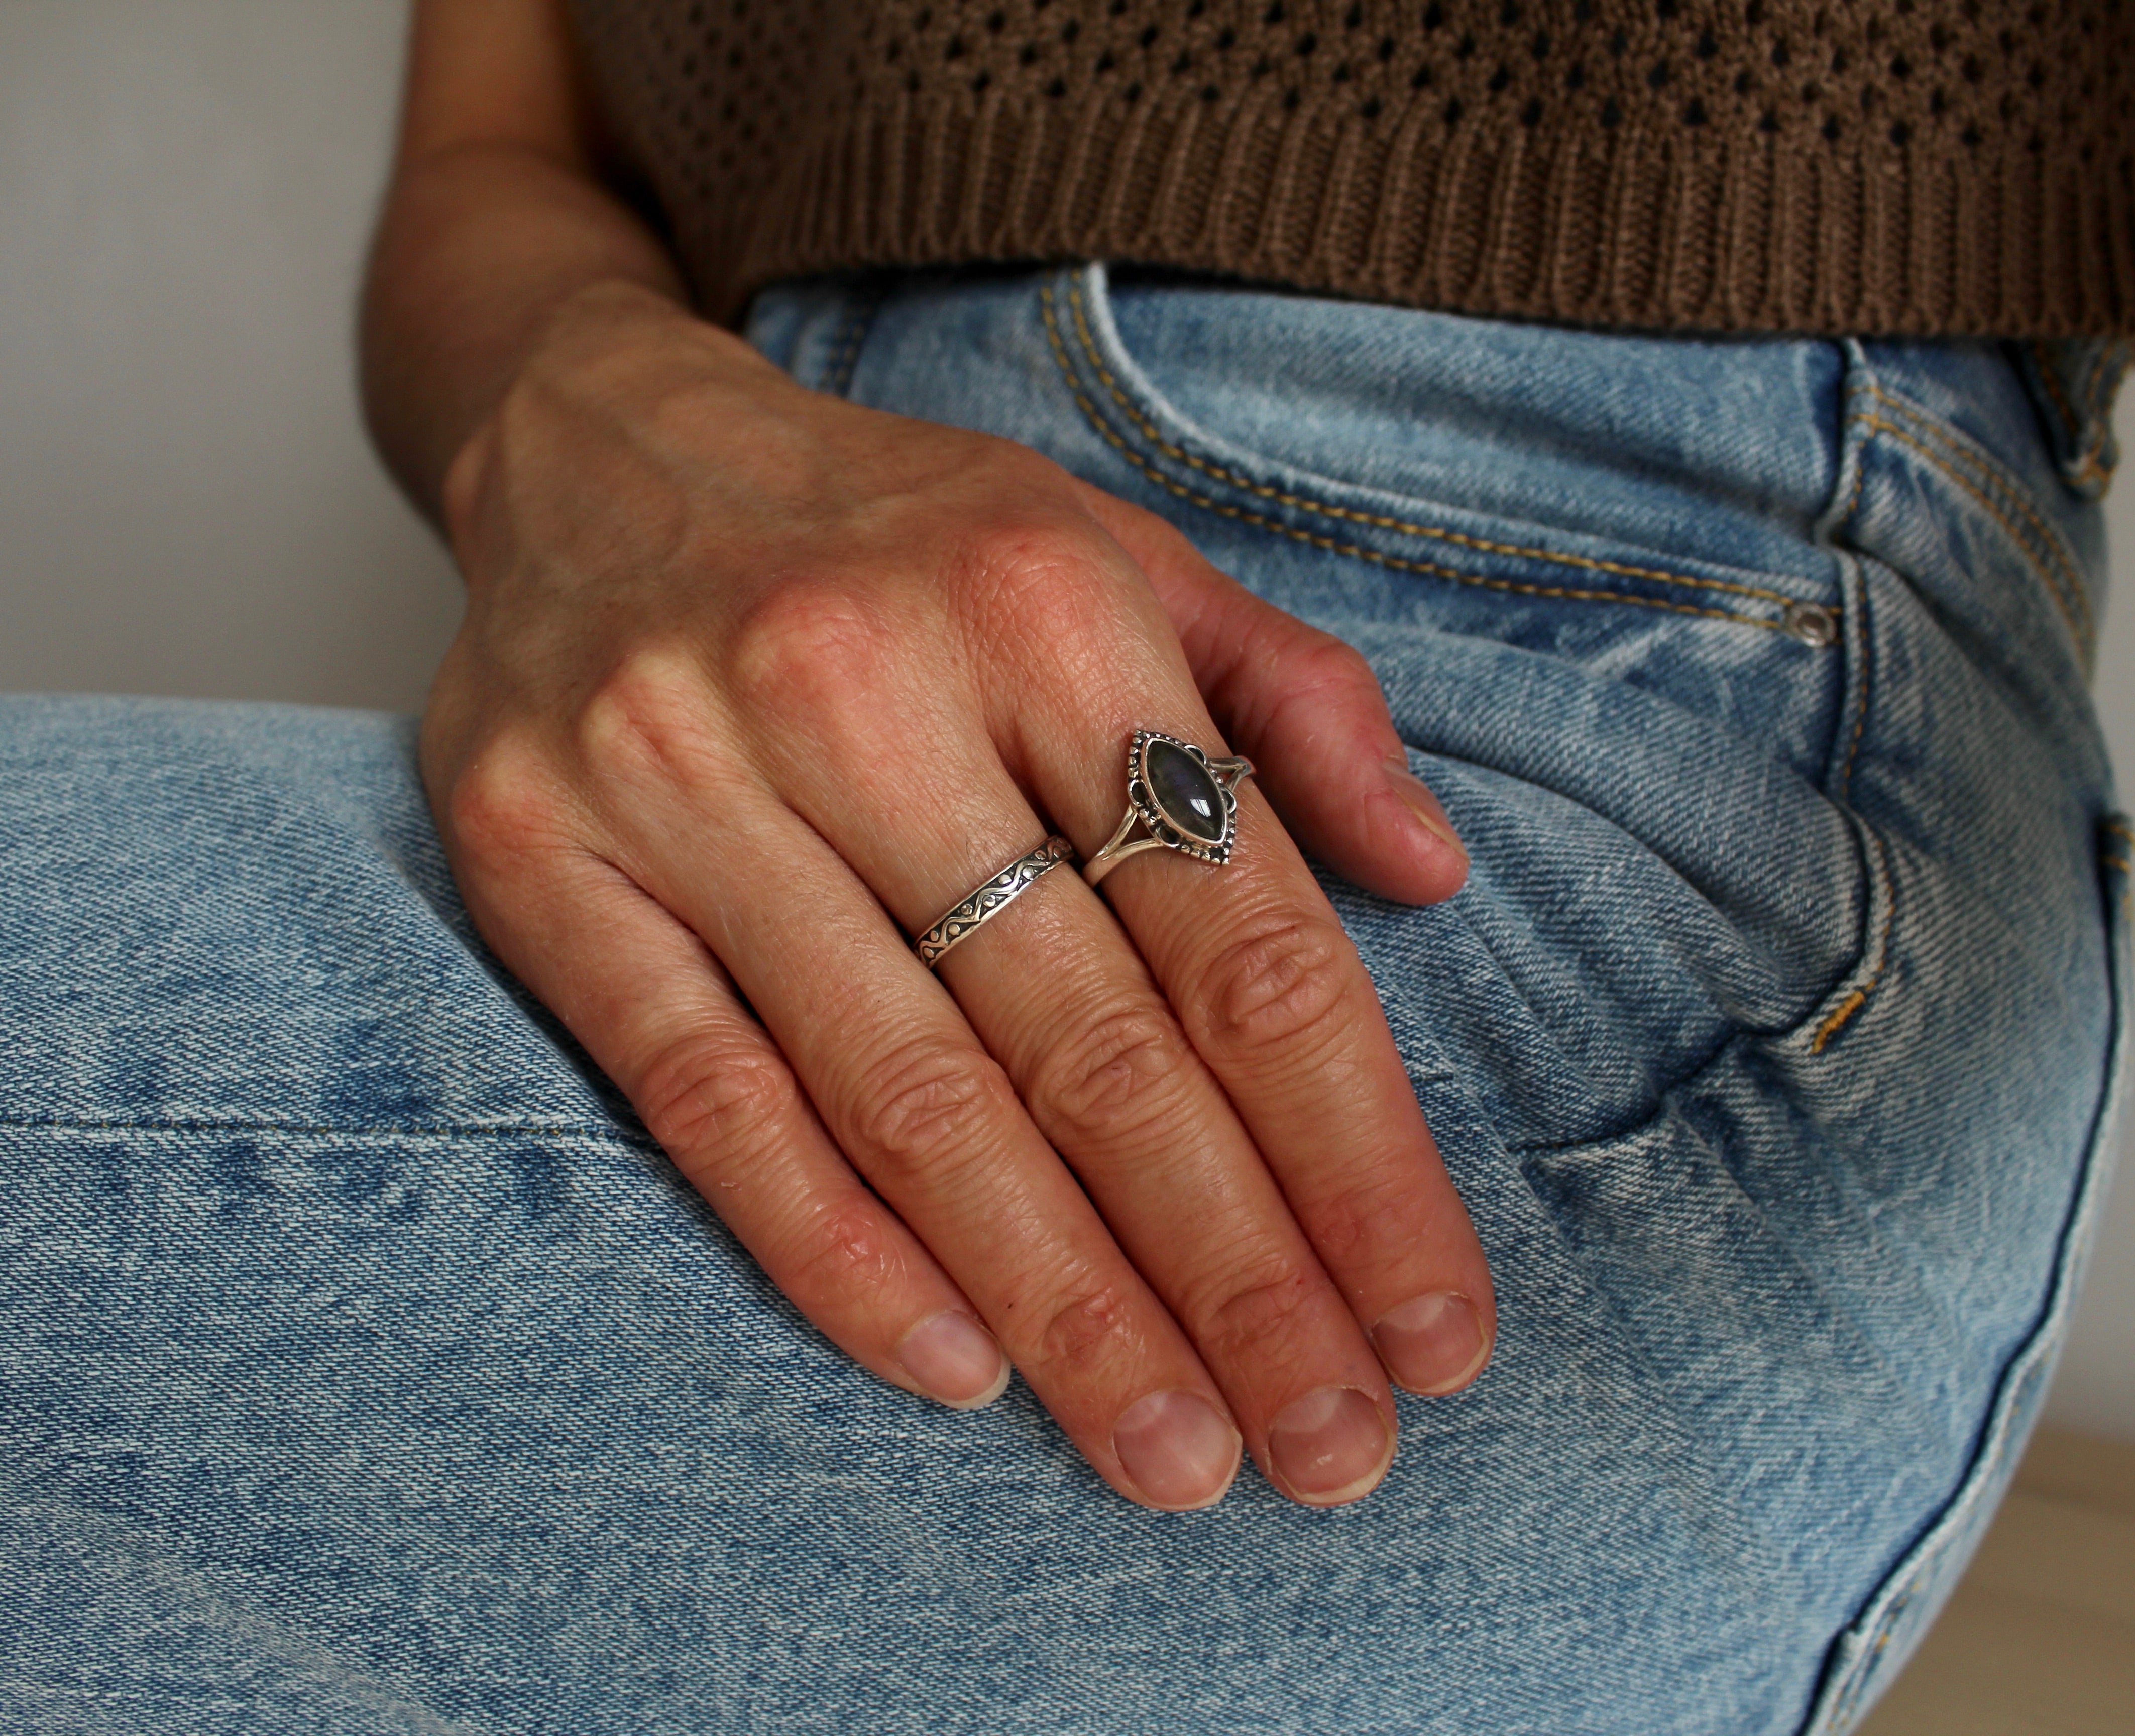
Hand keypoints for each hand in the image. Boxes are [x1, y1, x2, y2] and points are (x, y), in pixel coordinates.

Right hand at [421, 281, 1494, 1509]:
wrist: (591, 440)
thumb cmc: (895, 531)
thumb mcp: (1115, 550)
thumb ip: (1290, 700)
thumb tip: (1434, 877)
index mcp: (1047, 604)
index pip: (1243, 936)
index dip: (1355, 1152)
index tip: (1433, 1322)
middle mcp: (865, 686)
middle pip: (1093, 1046)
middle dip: (1235, 1273)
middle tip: (1336, 1447)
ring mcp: (685, 778)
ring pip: (909, 1098)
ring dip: (1061, 1303)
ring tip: (1174, 1455)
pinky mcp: (540, 861)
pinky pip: (705, 1092)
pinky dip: (829, 1244)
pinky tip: (953, 1366)